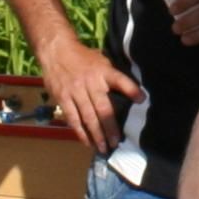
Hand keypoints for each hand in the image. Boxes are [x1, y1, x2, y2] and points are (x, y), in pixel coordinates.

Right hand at [41, 40, 140, 154]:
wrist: (56, 51)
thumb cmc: (83, 57)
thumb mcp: (101, 61)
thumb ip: (113, 76)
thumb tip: (132, 91)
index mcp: (103, 72)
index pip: (120, 80)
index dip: (131, 90)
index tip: (142, 100)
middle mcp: (91, 83)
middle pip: (103, 108)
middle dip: (110, 127)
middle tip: (116, 142)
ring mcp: (76, 91)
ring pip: (88, 117)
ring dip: (96, 134)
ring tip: (103, 147)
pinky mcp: (63, 98)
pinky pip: (72, 118)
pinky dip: (80, 131)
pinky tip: (87, 141)